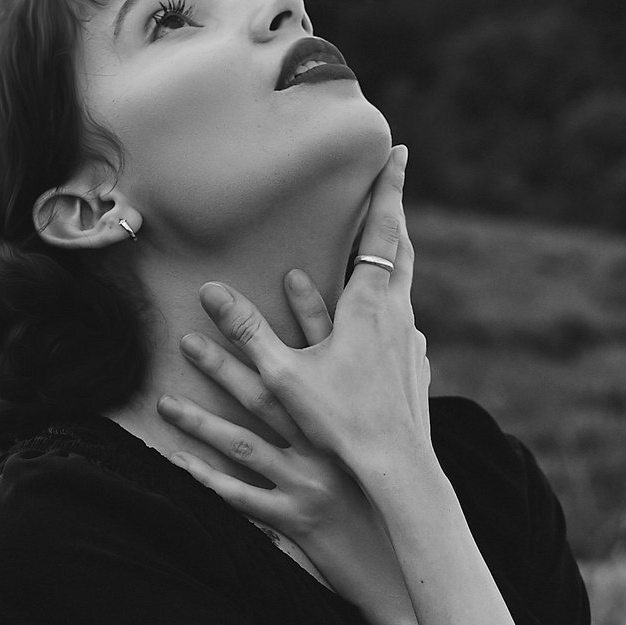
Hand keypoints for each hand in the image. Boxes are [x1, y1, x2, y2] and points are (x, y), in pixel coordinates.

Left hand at [158, 266, 436, 624]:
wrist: (402, 563)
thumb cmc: (401, 497)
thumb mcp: (406, 439)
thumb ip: (402, 388)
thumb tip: (418, 337)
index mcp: (353, 422)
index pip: (328, 357)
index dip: (311, 312)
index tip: (289, 273)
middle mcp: (327, 447)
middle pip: (269, 395)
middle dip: (228, 360)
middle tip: (189, 336)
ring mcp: (307, 483)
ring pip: (245, 444)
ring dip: (202, 420)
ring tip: (165, 400)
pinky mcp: (293, 519)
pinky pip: (242, 498)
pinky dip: (208, 481)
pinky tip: (176, 463)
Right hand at [192, 148, 430, 486]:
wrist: (397, 470)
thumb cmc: (340, 423)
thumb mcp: (283, 377)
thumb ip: (247, 332)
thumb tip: (210, 291)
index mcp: (370, 305)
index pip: (382, 231)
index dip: (389, 189)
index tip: (399, 153)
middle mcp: (398, 315)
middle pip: (402, 250)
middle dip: (395, 212)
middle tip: (397, 180)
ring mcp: (411, 342)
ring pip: (403, 286)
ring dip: (392, 258)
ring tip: (384, 244)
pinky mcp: (415, 368)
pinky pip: (401, 322)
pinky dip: (390, 303)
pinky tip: (387, 318)